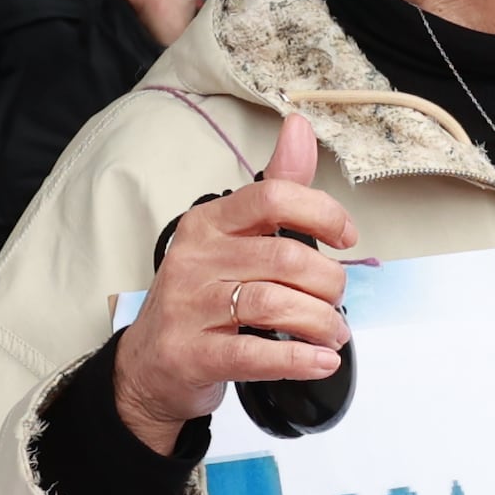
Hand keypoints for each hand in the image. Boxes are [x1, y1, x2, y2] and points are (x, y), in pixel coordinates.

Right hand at [114, 109, 351, 453]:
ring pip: (273, 304)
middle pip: (284, 257)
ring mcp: (188, 308)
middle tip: (336, 301)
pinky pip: (254, 354)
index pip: (272, 197)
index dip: (322, 213)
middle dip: (328, 282)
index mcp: (207, 223)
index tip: (346, 237)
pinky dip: (298, 360)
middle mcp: (194, 259)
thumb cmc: (200, 299)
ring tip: (332, 333)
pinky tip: (319, 361)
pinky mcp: (191, 354)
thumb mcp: (232, 239)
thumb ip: (276, 188)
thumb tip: (299, 127)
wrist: (149, 367)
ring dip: (320, 322)